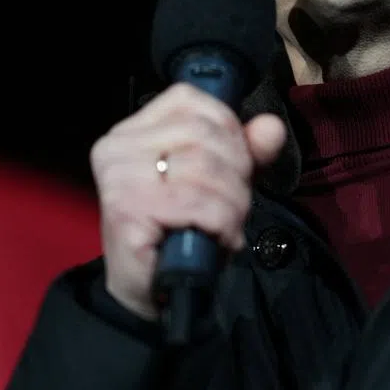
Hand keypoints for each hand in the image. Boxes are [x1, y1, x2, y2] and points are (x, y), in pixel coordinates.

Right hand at [90, 83, 285, 319]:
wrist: (149, 289)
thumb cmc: (181, 229)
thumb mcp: (220, 180)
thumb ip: (247, 150)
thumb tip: (271, 126)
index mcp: (133, 129)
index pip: (191, 100)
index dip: (228, 130)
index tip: (234, 164)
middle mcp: (118, 146)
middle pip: (204, 135)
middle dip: (236, 173)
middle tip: (233, 205)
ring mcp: (119, 177)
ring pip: (206, 168)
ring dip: (232, 203)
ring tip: (225, 224)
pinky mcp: (127, 210)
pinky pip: (199, 202)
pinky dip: (221, 222)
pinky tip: (216, 237)